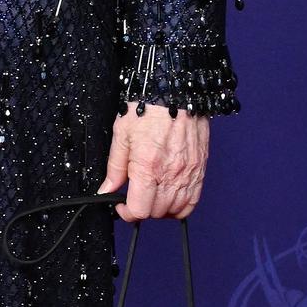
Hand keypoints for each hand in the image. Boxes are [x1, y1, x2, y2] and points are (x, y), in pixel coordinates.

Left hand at [102, 105, 209, 220]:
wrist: (175, 92)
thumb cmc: (147, 109)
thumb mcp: (122, 136)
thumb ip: (114, 168)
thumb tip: (106, 189)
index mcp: (148, 168)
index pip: (140, 210)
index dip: (126, 213)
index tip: (121, 205)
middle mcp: (171, 174)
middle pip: (156, 212)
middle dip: (142, 209)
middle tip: (134, 197)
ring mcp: (188, 173)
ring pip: (176, 210)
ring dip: (161, 209)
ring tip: (151, 196)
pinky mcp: (200, 168)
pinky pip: (193, 200)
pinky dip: (181, 205)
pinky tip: (170, 196)